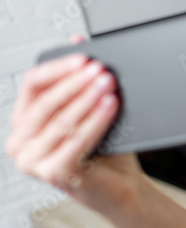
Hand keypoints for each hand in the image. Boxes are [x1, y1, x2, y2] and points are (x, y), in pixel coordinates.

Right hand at [5, 35, 138, 204]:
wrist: (122, 188)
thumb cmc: (105, 151)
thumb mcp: (91, 110)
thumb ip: (80, 78)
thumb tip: (78, 39)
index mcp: (24, 121)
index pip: (32, 84)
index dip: (58, 68)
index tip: (84, 57)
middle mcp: (21, 141)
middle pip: (46, 102)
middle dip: (76, 83)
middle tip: (100, 69)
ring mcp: (33, 160)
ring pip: (61, 121)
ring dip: (87, 99)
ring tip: (108, 84)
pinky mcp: (53, 174)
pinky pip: (76, 140)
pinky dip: (95, 121)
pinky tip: (110, 106)